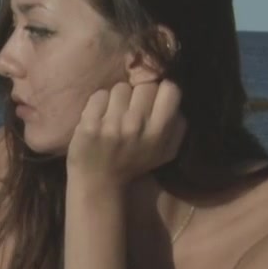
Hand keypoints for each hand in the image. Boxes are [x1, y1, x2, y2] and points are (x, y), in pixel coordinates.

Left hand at [68, 79, 185, 184]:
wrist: (99, 182)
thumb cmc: (134, 163)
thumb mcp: (166, 151)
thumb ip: (178, 126)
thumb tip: (175, 99)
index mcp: (158, 132)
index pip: (170, 89)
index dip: (161, 91)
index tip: (153, 101)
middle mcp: (136, 126)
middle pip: (144, 86)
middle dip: (138, 95)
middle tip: (131, 110)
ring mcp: (111, 125)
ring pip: (120, 88)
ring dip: (117, 99)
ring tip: (114, 116)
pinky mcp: (89, 125)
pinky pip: (99, 95)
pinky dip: (98, 104)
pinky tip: (99, 118)